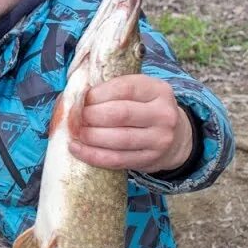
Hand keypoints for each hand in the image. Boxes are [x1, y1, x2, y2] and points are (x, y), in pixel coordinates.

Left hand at [68, 74, 192, 173]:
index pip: (123, 88)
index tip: (81, 99)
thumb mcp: (138, 92)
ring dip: (90, 136)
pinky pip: (115, 159)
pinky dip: (91, 155)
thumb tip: (73, 96)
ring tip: (76, 132)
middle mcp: (163, 114)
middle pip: (119, 114)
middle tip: (76, 117)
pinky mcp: (150, 160)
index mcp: (158, 90)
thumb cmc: (144, 110)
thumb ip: (112, 90)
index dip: (97, 94)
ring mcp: (159, 139)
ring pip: (118, 139)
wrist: (175, 138)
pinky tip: (76, 148)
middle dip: (90, 116)